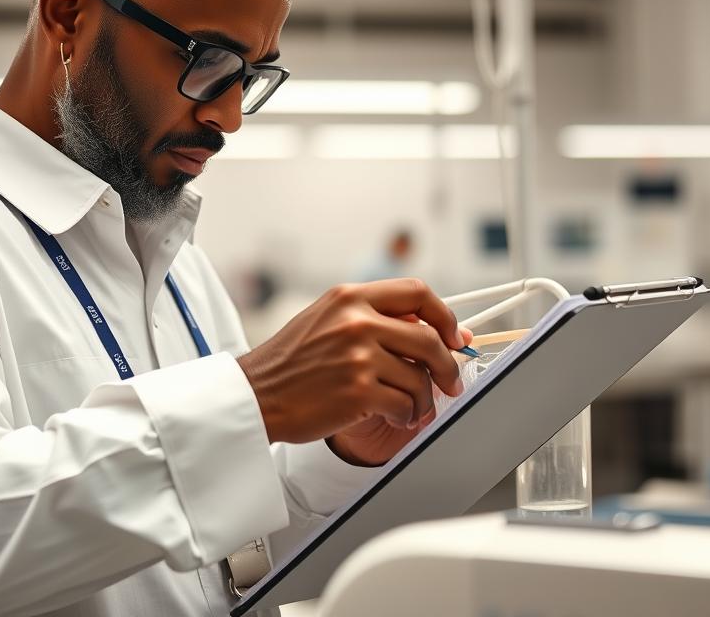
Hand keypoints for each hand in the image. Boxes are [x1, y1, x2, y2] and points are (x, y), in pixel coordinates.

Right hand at [236, 278, 467, 448]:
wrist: (255, 394)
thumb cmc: (291, 362)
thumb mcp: (328, 321)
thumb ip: (376, 319)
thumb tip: (437, 332)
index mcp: (350, 297)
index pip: (417, 293)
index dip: (444, 316)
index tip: (455, 336)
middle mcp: (356, 321)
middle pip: (429, 340)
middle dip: (448, 366)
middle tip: (451, 383)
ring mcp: (357, 356)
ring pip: (420, 379)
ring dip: (423, 399)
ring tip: (412, 408)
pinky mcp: (358, 391)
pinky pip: (405, 405)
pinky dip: (407, 416)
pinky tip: (395, 417)